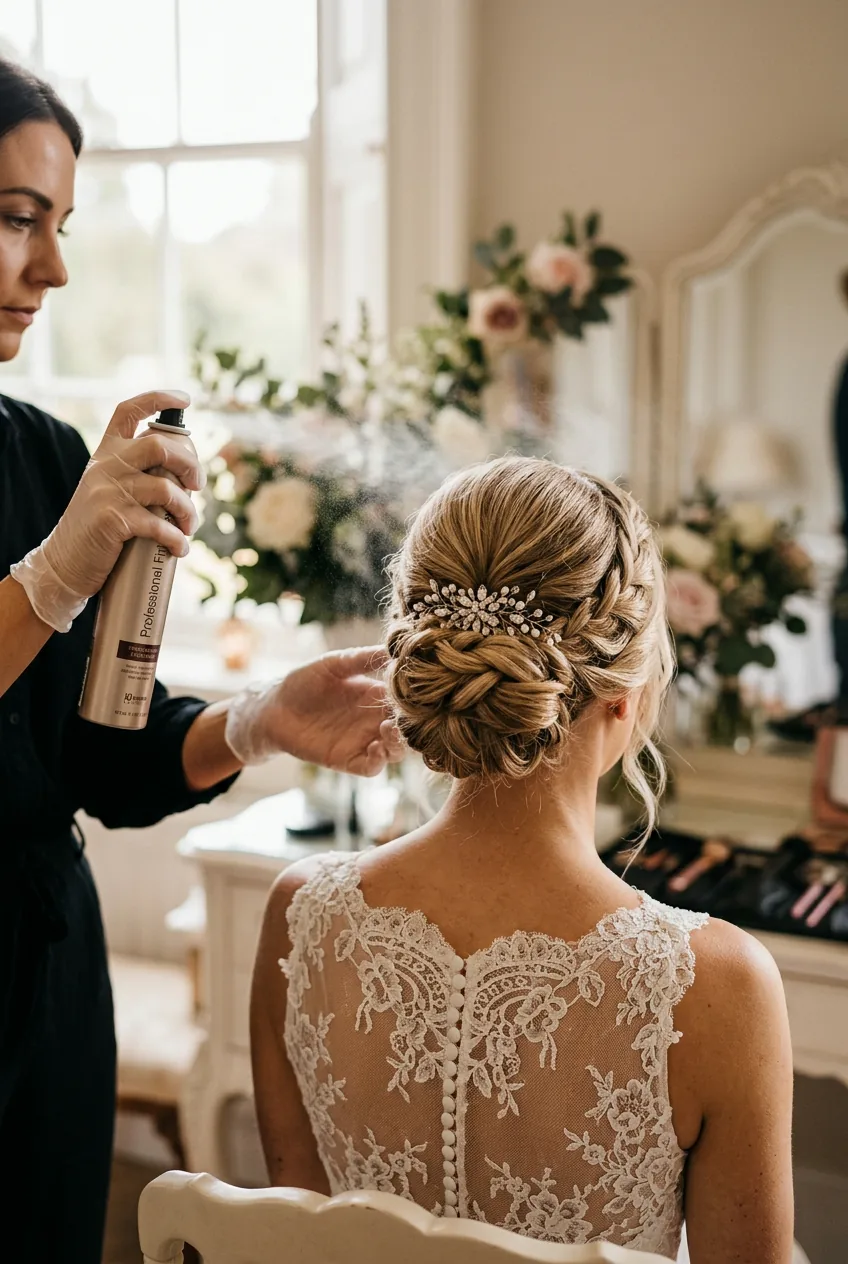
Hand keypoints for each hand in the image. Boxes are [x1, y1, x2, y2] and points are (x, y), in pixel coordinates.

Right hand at [10, 390, 203, 631]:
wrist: (64, 562)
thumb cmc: (98, 526)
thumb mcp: (108, 487)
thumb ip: (136, 472)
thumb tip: (187, 472)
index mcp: (106, 451)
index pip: (129, 410)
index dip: (158, 398)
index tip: (185, 399)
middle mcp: (107, 465)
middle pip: (161, 446)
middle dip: (191, 464)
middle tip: (198, 486)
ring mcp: (108, 491)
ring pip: (166, 488)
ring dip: (188, 511)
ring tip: (189, 527)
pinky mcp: (113, 519)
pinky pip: (159, 524)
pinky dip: (176, 539)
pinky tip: (180, 548)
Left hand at [224, 646, 406, 774]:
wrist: (274, 707)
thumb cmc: (304, 681)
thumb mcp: (334, 664)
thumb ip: (362, 659)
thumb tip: (393, 648)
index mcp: (376, 695)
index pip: (406, 700)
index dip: (414, 698)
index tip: (418, 691)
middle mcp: (374, 720)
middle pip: (406, 728)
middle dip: (411, 724)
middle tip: (405, 715)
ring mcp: (362, 741)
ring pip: (394, 750)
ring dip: (398, 743)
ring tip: (389, 729)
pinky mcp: (346, 759)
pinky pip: (370, 767)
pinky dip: (379, 762)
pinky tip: (376, 748)